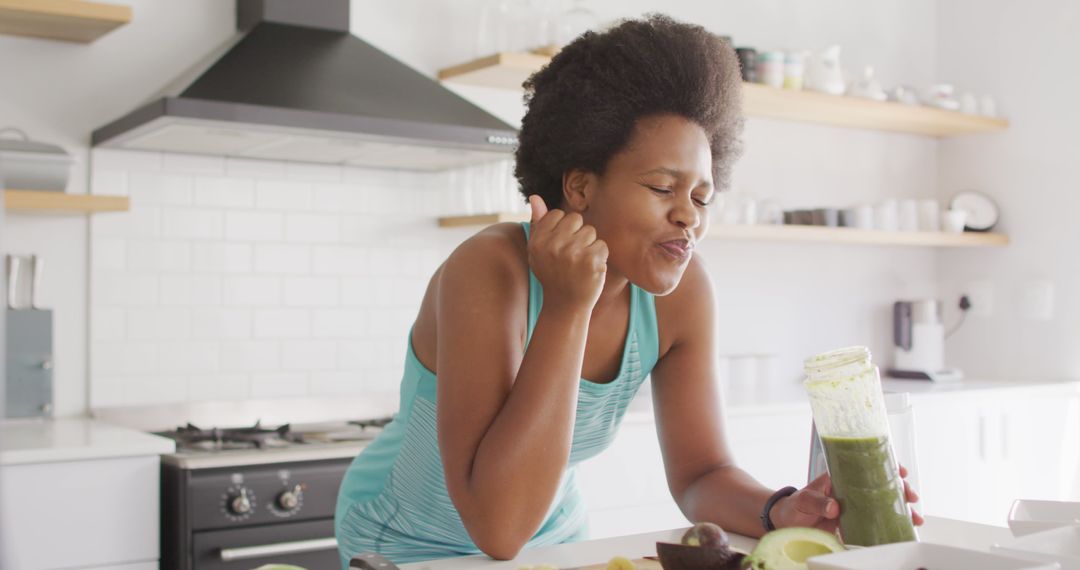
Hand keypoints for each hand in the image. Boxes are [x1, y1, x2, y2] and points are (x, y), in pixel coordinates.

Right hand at [526, 195, 607, 310]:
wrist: (565, 305)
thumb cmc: (552, 273)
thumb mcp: (538, 250)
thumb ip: (537, 222)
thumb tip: (535, 196)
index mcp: (538, 240)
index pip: (558, 214)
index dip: (562, 230)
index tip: (559, 247)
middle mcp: (554, 245)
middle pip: (576, 219)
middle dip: (577, 234)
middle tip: (571, 256)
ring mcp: (573, 253)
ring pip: (591, 231)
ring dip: (589, 245)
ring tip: (580, 263)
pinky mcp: (591, 261)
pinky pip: (602, 245)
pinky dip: (599, 257)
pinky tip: (590, 269)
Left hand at [771, 465, 923, 531]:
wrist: (787, 524)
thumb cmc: (794, 506)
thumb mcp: (803, 501)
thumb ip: (817, 502)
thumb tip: (835, 507)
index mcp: (840, 477)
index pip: (867, 465)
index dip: (886, 465)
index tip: (900, 471)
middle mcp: (852, 489)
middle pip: (882, 484)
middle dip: (901, 489)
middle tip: (911, 497)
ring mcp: (855, 506)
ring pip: (883, 503)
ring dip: (901, 509)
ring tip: (914, 518)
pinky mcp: (855, 523)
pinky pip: (876, 521)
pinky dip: (891, 524)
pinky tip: (904, 528)